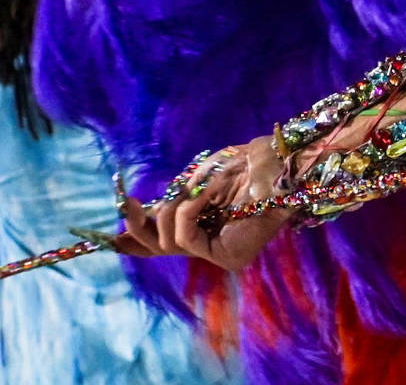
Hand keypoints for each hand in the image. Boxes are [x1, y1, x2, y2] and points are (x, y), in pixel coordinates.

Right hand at [113, 136, 293, 271]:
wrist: (284, 160)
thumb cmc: (250, 162)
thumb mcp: (199, 179)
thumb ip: (169, 201)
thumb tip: (132, 218)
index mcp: (206, 222)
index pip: (164, 240)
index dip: (136, 240)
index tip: (109, 238)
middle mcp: (213, 240)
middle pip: (160, 248)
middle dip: (140, 228)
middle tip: (129, 206)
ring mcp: (221, 252)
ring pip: (168, 243)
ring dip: (171, 210)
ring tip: (191, 188)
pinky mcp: (228, 257)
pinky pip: (185, 238)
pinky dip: (186, 212)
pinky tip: (202, 194)